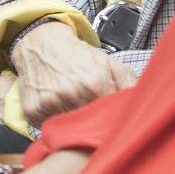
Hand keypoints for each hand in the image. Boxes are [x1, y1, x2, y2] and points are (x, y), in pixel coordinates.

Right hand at [12, 23, 135, 128]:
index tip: (109, 118)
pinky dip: (53, 122)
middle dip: (93, 123)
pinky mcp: (32, 111)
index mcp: (94, 83)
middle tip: (91, 114)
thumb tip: (142, 102)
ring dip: (73, 125)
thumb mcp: (108, 62)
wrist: (42, 43)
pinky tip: (56, 108)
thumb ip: (128, 82)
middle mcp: (71, 94)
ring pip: (69, 130)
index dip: (111, 119)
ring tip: (72, 109)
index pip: (110, 117)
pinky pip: (48, 128)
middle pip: (89, 126)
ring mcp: (49, 104)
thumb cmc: (76, 55)